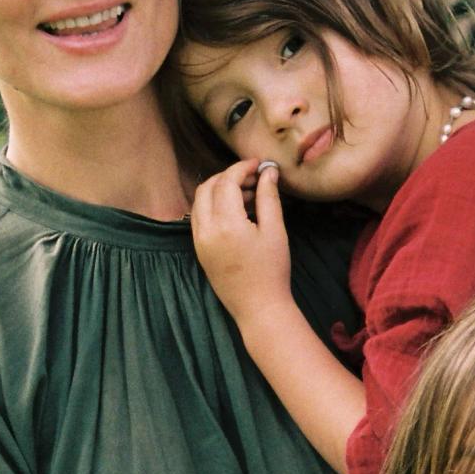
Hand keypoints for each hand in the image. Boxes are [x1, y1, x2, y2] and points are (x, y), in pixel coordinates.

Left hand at [191, 160, 290, 327]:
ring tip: (248, 194)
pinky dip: (214, 207)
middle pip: (208, 187)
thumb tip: (269, 172)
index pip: (227, 182)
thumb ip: (268, 197)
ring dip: (220, 190)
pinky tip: (237, 211)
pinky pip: (200, 218)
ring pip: (200, 202)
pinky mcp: (199, 250)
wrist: (259, 308)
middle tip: (253, 178)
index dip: (242, 168)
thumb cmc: (272, 271)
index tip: (259, 165)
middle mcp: (206, 230)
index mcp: (225, 224)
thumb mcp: (275, 230)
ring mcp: (199, 241)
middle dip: (229, 176)